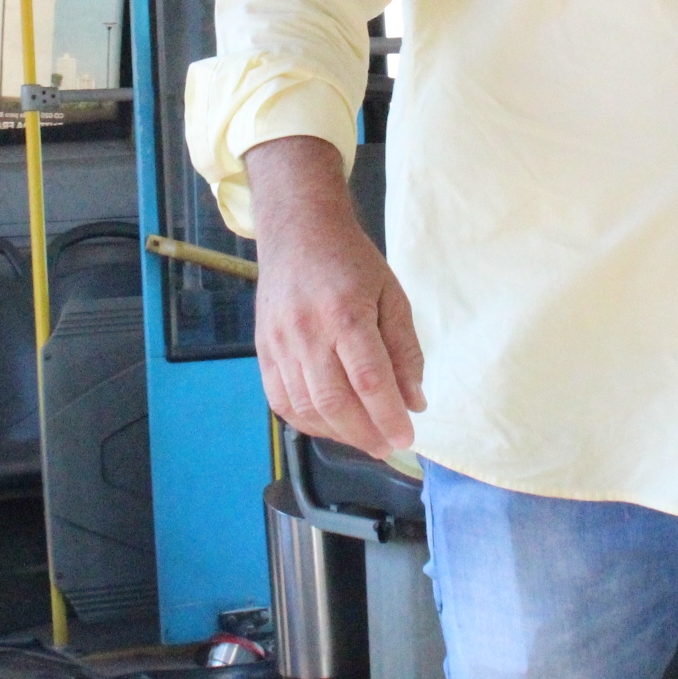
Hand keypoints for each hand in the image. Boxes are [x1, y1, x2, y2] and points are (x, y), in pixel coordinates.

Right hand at [244, 135, 424, 458]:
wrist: (297, 232)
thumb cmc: (352, 262)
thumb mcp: (391, 295)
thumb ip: (405, 350)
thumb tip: (414, 401)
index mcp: (345, 313)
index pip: (369, 379)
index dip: (388, 416)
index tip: (406, 439)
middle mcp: (307, 332)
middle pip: (334, 402)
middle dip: (365, 434)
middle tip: (387, 447)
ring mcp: (279, 344)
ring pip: (306, 408)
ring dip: (339, 434)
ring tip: (365, 440)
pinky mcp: (263, 351)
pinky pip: (281, 402)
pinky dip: (308, 423)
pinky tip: (331, 426)